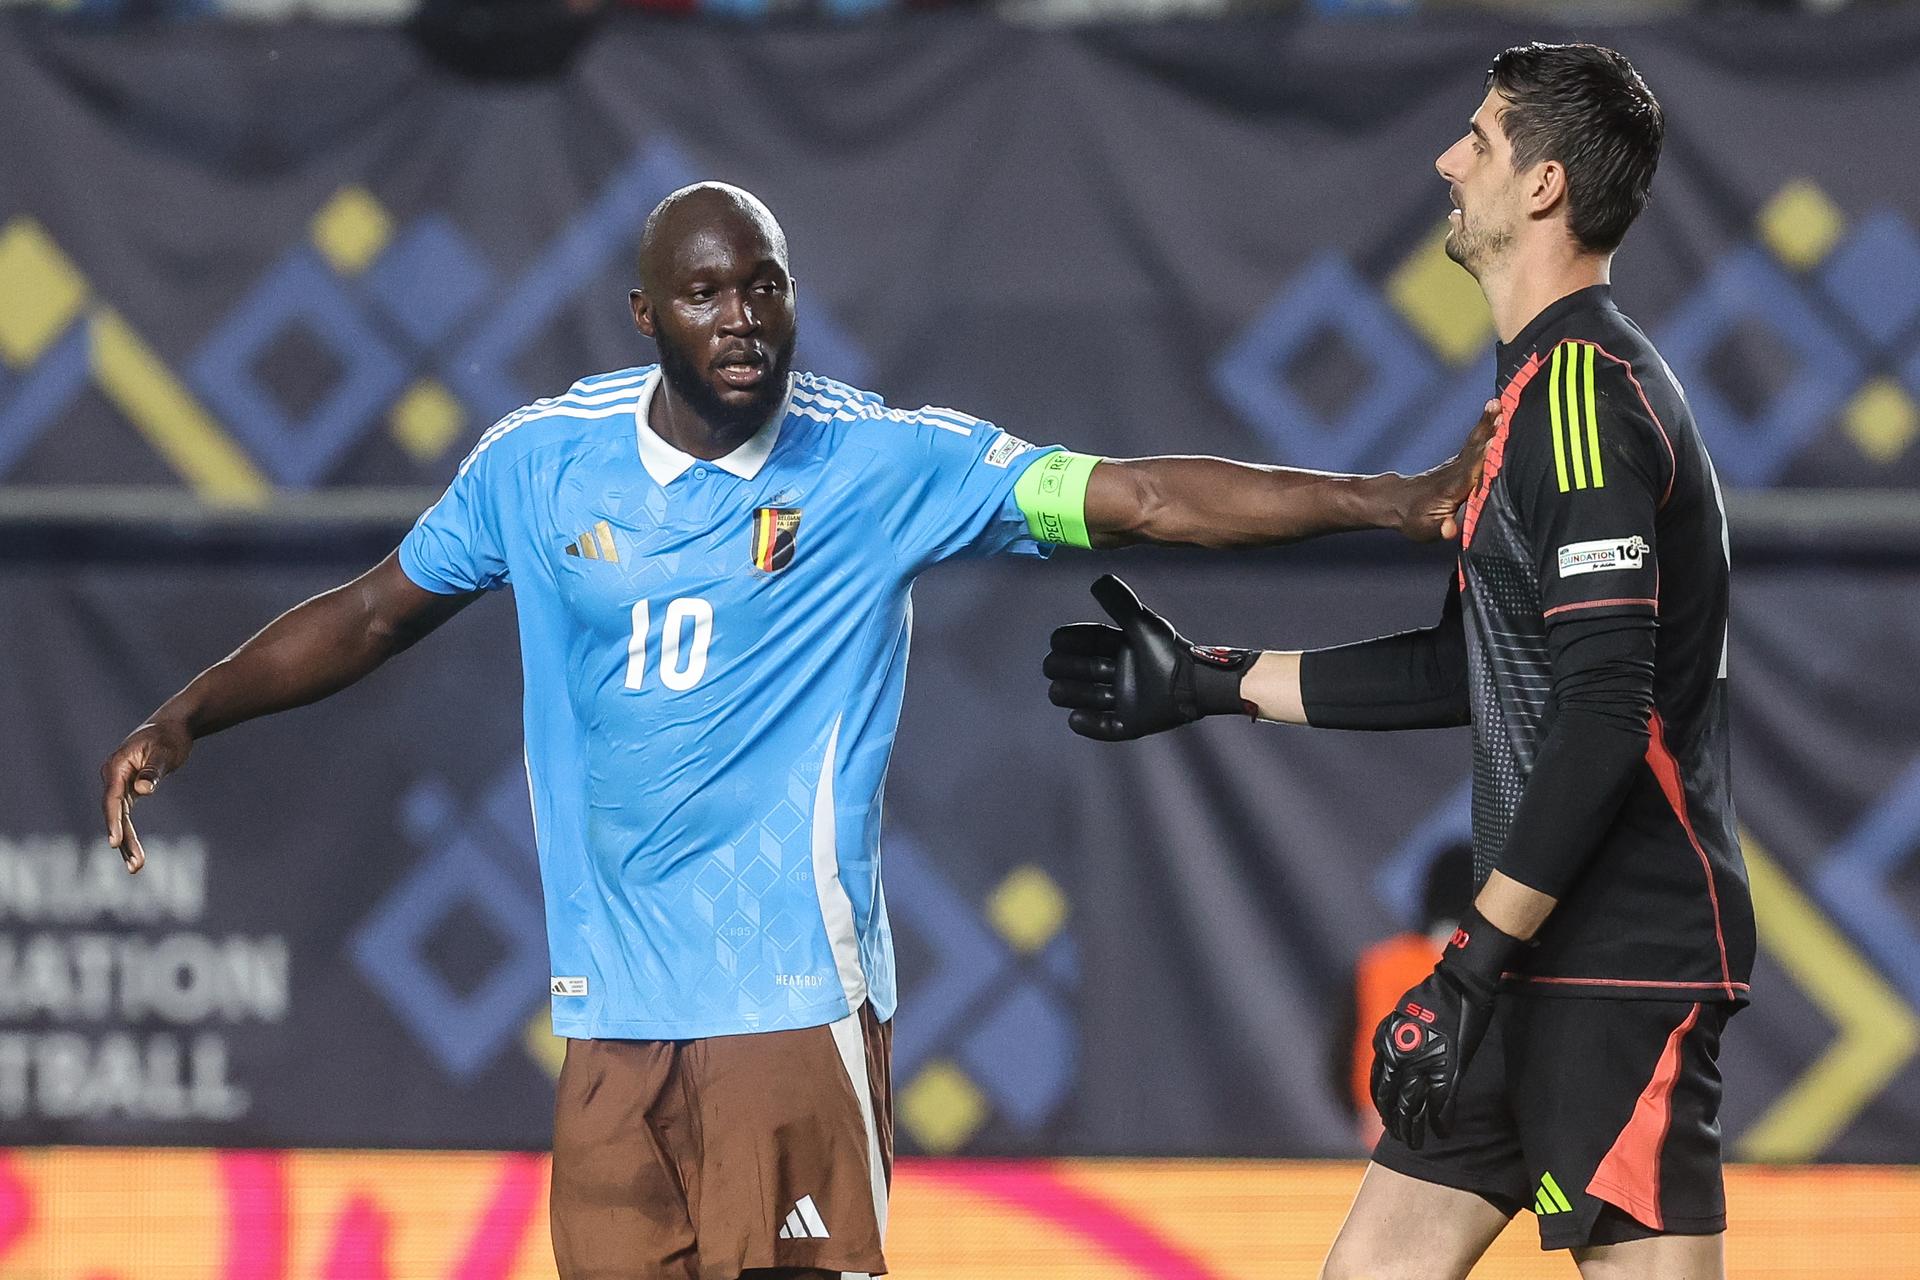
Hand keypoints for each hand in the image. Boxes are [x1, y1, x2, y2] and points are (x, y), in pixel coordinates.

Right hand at [100, 720, 192, 873]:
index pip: (112, 799)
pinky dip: (129, 833)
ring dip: (126, 842)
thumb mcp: (165, 751)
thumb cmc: (169, 736)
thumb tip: (143, 790)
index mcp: (117, 766)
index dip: (113, 822)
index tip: (115, 843)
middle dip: (123, 840)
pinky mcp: (128, 790)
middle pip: (114, 813)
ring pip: (119, 818)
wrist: (171, 726)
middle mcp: (113, 777)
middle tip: (135, 866)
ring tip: (137, 867)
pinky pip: (125, 815)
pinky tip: (134, 853)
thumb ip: (153, 770)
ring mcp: (118, 785)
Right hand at [1044, 575, 1252, 740]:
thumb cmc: (1171, 652)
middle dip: (1066, 668)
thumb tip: (1098, 580)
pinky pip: (1107, 728)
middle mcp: (1122, 674)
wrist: (1196, 684)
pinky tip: (1075, 718)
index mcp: (1123, 649)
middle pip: (1083, 671)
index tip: (1057, 641)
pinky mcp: (1134, 722)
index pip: (1088, 644)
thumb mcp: (1142, 625)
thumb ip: (1120, 604)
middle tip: (1055, 667)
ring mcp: (1127, 699)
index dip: (1071, 642)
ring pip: (1089, 698)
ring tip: (1059, 691)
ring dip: (1074, 694)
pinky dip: (1090, 725)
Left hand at [1368, 906, 1517, 1148]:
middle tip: (1401, 1138)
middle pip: (1394, 1100)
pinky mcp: (1449, 1067)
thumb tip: (1386, 1044)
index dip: (1383, 1104)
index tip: (1385, 1118)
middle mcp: (1402, 1056)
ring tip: (1416, 1142)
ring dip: (1415, 1127)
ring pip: (1414, 1106)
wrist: (1461, 981)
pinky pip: (1441, 1102)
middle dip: (1396, 1123)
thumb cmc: (1435, 994)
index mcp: (1389, 1043)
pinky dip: (1441, 1119)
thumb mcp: (1404, 1013)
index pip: (1379, 1084)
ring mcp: (1425, 1063)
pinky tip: (1443, 1131)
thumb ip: (1395, 1034)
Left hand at [1392, 399, 1500, 541]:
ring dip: (1486, 424)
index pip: (1469, 473)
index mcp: (1451, 490)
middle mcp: (1454, 472)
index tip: (1494, 443)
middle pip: (1473, 450)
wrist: (1396, 502)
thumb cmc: (1413, 520)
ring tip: (1498, 403)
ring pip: (1474, 442)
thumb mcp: (1424, 532)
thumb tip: (1450, 530)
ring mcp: (1456, 465)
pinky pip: (1475, 443)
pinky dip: (1486, 428)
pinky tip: (1496, 413)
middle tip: (1497, 409)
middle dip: (1486, 432)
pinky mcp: (1459, 462)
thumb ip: (1440, 530)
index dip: (1481, 459)